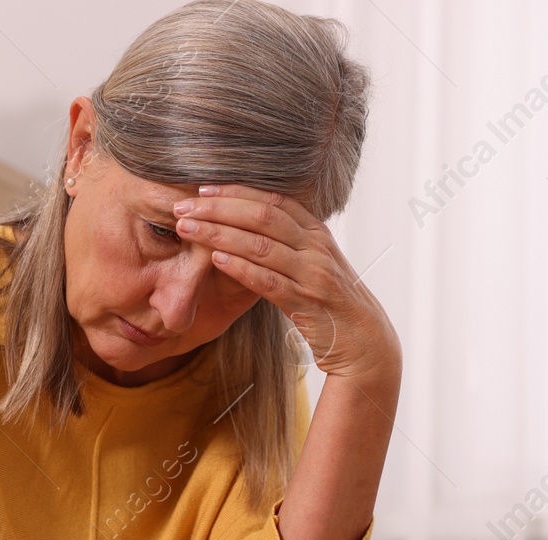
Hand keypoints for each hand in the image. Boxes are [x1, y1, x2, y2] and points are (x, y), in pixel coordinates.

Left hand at [173, 183, 400, 380]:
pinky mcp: (307, 303)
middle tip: (183, 206)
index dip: (236, 191)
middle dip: (219, 208)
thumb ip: (287, 245)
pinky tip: (215, 259)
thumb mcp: (312, 265)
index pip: (272, 200)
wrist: (364, 341)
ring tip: (188, 228)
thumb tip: (249, 226)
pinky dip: (240, 268)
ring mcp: (313, 274)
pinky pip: (268, 281)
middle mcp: (316, 247)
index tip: (202, 189)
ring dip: (219, 234)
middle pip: (262, 216)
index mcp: (316, 232)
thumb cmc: (331, 303)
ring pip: (261, 245)